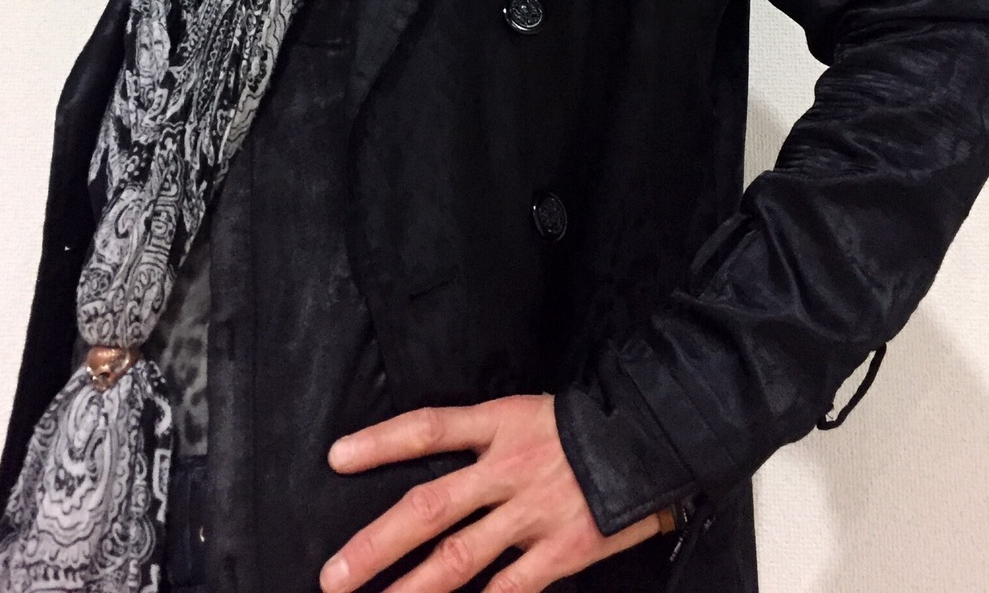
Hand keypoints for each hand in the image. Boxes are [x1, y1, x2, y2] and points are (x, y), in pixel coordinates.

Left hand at [319, 392, 662, 591]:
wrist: (655, 441)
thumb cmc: (585, 428)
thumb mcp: (529, 413)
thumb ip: (483, 440)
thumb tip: (431, 466)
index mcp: (501, 423)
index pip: (429, 428)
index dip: (381, 442)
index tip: (336, 458)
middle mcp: (509, 468)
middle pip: (430, 506)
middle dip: (377, 544)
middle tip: (333, 575)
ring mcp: (533, 513)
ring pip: (459, 558)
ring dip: (411, 589)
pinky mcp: (561, 551)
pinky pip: (509, 589)